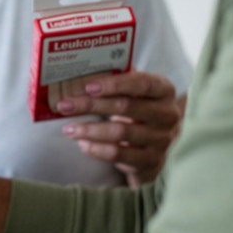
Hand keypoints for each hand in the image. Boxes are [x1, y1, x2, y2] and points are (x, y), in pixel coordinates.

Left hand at [57, 70, 182, 186]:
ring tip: (68, 129)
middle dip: (91, 105)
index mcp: (164, 90)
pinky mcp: (152, 161)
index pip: (142, 83)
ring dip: (90, 130)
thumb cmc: (140, 108)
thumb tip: (84, 71)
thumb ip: (118, 79)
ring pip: (120, 132)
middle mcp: (168, 115)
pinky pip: (120, 155)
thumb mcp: (135, 91)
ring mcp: (162, 140)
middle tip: (65, 106)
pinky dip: (98, 149)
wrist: (158, 142)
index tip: (88, 86)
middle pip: (126, 106)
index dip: (115, 84)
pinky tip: (82, 144)